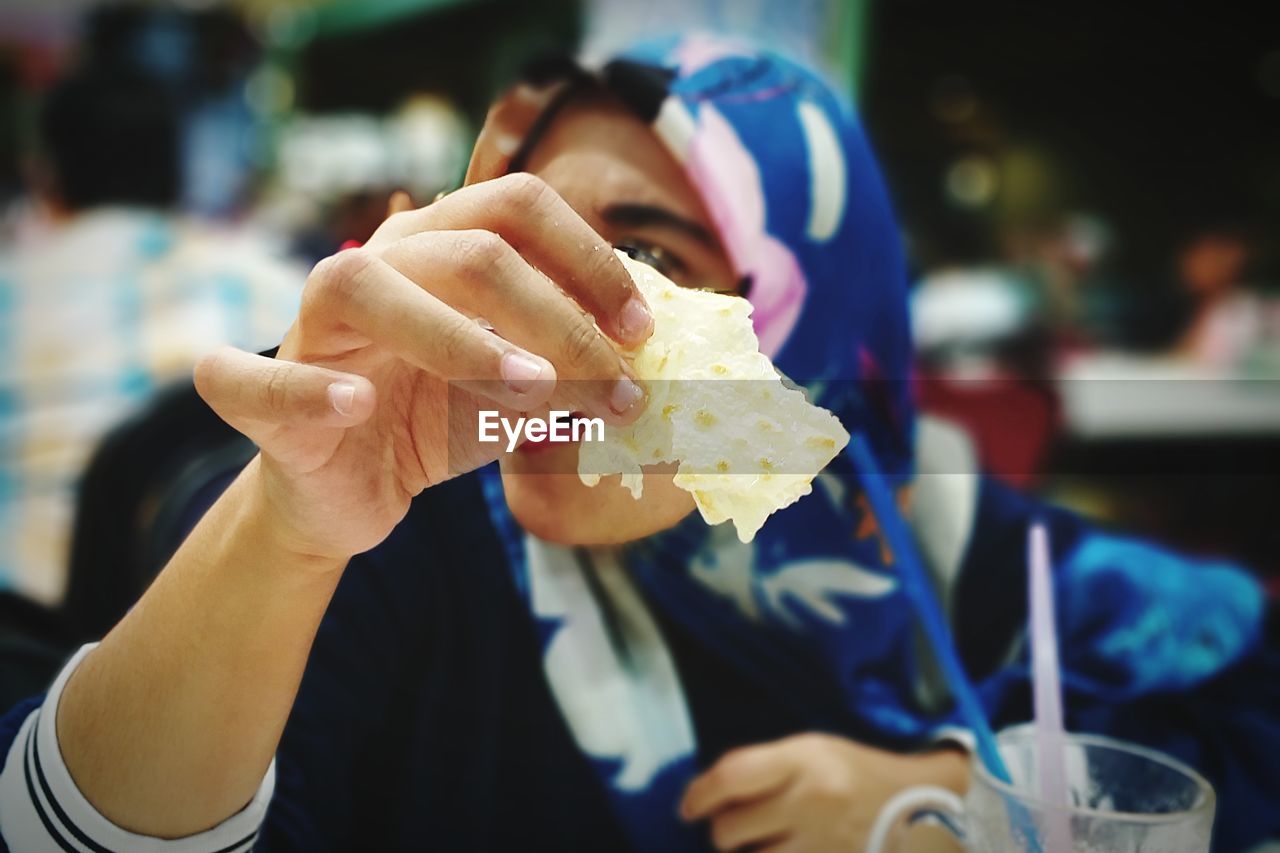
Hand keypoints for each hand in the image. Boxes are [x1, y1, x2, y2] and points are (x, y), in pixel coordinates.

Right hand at [193, 172, 653, 563]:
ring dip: (460, 340)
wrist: (350, 491)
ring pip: (368, 287)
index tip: (643, 333)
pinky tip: (362, 404)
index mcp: (441, 248)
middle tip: (617, 389)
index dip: (590, 261)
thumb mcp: (521, 395)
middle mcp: (378, 264)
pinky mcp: (260, 395)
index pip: (519, 207)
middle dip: (558, 318)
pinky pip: (260, 379)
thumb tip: (664, 373)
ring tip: (531, 391)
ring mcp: (312, 326)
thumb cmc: (438, 421)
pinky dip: (311, 387)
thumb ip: (576, 372)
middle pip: (471, 250)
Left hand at [680, 733, 968, 851]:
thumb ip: (759, 768)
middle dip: (724, 832)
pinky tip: (782, 850)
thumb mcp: (811, 751)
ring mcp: (824, 845)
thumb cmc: (853, 774)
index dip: (699, 795)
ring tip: (763, 844)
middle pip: (732, 830)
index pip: (732, 777)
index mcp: (805, 761)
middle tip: (735, 829)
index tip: (688, 806)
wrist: (920, 807)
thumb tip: (703, 793)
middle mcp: (812, 803)